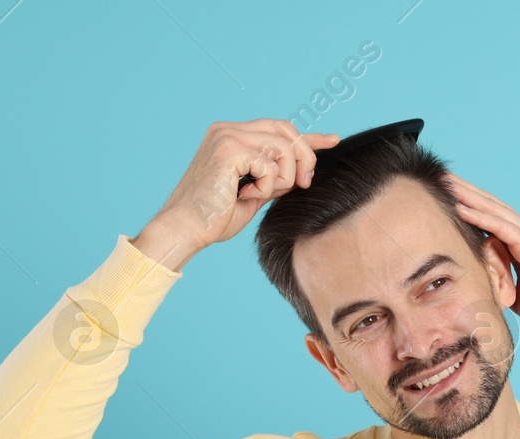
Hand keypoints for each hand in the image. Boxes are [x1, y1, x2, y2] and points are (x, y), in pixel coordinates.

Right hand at [132, 119, 340, 270]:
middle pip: (286, 130)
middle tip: (304, 185)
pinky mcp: (228, 149)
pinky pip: (270, 165)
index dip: (309, 137)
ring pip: (283, 148)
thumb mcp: (256, 192)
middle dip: (304, 158)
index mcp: (232, 136)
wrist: (186, 228)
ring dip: (283, 178)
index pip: (279, 129)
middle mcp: (228, 129)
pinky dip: (266, 186)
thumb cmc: (216, 216)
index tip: (333, 140)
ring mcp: (227, 136)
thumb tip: (304, 171)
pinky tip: (244, 195)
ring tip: (259, 194)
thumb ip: (277, 176)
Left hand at [442, 173, 519, 337]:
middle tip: (443, 178)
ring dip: (468, 196)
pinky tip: (460, 207)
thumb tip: (486, 289)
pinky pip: (499, 227)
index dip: (474, 206)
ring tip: (446, 183)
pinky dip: (479, 216)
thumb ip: (503, 285)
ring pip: (493, 210)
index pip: (495, 219)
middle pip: (492, 206)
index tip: (451, 197)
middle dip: (467, 192)